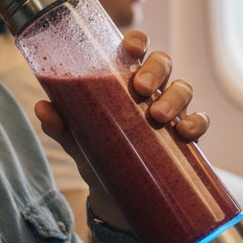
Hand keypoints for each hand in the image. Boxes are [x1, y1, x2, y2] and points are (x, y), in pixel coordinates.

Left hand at [34, 30, 208, 231]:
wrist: (114, 201)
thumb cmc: (97, 156)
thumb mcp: (77, 142)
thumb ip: (61, 125)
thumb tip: (42, 108)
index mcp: (123, 82)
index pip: (135, 50)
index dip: (137, 41)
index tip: (131, 48)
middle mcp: (151, 91)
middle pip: (162, 63)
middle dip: (155, 69)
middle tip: (140, 88)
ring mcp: (171, 112)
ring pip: (183, 88)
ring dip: (174, 97)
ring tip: (158, 115)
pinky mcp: (185, 138)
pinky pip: (200, 121)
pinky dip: (196, 122)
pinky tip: (185, 132)